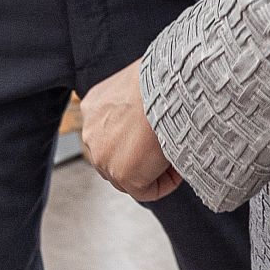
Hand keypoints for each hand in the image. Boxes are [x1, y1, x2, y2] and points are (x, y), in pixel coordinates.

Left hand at [78, 62, 180, 202]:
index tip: (158, 134)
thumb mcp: (139, 85)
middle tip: (167, 147)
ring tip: (175, 155)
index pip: (109, 135)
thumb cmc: (161, 78)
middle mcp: (90, 133)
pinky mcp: (123, 175)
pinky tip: (179, 168)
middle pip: (114, 157)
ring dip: (153, 170)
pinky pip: (145, 191)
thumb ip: (134, 103)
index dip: (136, 139)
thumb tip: (150, 115)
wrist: (165, 86)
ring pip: (128, 176)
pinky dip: (165, 183)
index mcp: (92, 107)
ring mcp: (102, 157)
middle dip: (140, 157)